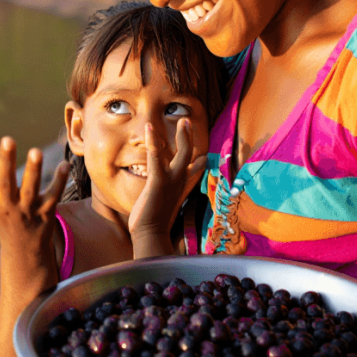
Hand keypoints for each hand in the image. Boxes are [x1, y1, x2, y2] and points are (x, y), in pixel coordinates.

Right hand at [0, 137, 68, 251]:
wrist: (24, 252)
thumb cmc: (2, 221)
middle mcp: (7, 205)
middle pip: (5, 182)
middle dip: (7, 161)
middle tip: (8, 139)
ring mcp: (28, 210)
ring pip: (31, 188)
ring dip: (33, 170)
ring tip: (36, 151)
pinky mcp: (46, 212)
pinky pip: (54, 195)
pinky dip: (60, 181)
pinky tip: (64, 165)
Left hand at [127, 118, 204, 241]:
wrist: (150, 234)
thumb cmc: (154, 220)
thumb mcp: (165, 204)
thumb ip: (170, 196)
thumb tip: (174, 196)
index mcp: (180, 186)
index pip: (194, 170)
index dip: (200, 161)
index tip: (206, 156)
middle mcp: (179, 181)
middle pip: (188, 156)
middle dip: (189, 138)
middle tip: (187, 122)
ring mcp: (171, 180)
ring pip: (182, 154)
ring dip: (184, 137)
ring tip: (184, 121)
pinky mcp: (159, 180)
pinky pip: (156, 156)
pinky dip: (154, 141)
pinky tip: (150, 128)